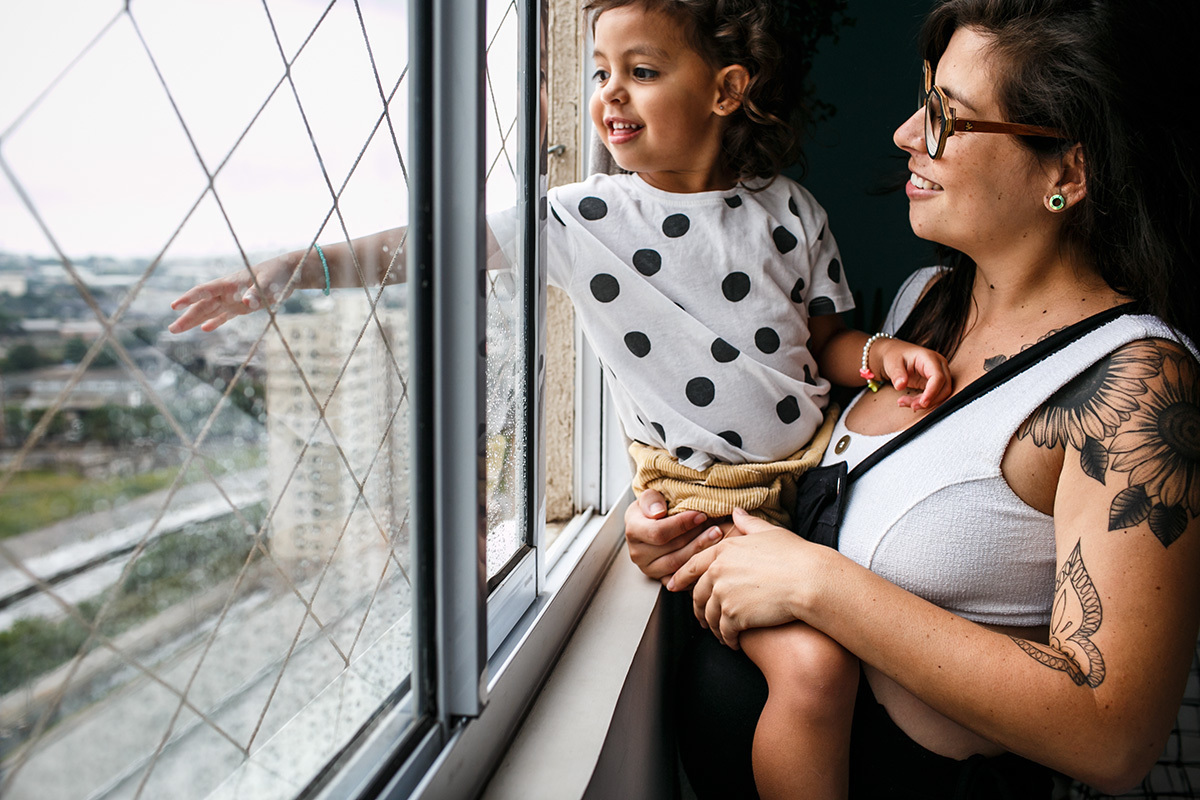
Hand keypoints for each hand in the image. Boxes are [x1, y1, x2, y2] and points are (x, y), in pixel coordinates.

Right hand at [168, 253, 299, 332]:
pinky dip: (215, 322)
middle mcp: (227, 291)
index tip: (174, 306)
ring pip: (209, 311)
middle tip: (171, 329)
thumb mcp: (269, 283)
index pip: (204, 291)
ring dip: (194, 320)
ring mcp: (232, 299)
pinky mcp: (241, 306)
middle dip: (186, 317)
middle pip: (202, 305)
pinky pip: (224, 315)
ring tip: (177, 330)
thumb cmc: (277, 275)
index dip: (188, 298)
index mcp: (229, 283)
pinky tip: (204, 329)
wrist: (288, 272)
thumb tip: (246, 303)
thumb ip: (257, 293)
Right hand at [624, 490, 722, 584]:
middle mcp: (638, 553)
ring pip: (679, 565)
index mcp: (633, 531)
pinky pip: (682, 579)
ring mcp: (650, 569)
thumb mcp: (650, 496)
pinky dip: (698, 567)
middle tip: (716, 527)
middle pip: (672, 550)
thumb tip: (658, 512)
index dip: (682, 524)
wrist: (652, 521)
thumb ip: (651, 499)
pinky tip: (711, 556)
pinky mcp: (662, 579)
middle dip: (697, 538)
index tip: (701, 515)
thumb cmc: (654, 507)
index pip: (658, 532)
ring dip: (701, 551)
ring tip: (717, 537)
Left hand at [668, 509, 817, 648]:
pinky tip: (733, 642)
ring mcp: (724, 595)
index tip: (672, 585)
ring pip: (709, 616)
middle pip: (697, 594)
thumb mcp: (769, 532)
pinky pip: (724, 631)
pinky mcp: (734, 616)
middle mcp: (718, 572)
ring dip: (713, 627)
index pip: (693, 565)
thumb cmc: (794, 555)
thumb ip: (748, 524)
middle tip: (699, 617)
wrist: (808, 580)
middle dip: (697, 608)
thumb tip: (736, 513)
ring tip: (720, 634)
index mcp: (723, 550)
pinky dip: (727, 639)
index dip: (681, 577)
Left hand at [875, 338, 951, 410]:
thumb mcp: (892, 362)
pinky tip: (908, 402)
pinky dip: (922, 402)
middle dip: (929, 400)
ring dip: (924, 403)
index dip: (932, 391)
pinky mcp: (935, 383)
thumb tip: (900, 386)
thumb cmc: (896, 356)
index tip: (922, 403)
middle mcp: (939, 366)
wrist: (896, 355)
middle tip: (911, 406)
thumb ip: (897, 373)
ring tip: (903, 402)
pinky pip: (934, 396)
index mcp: (930, 358)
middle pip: (944, 387)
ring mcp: (939, 375)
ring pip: (941, 394)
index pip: (938, 376)